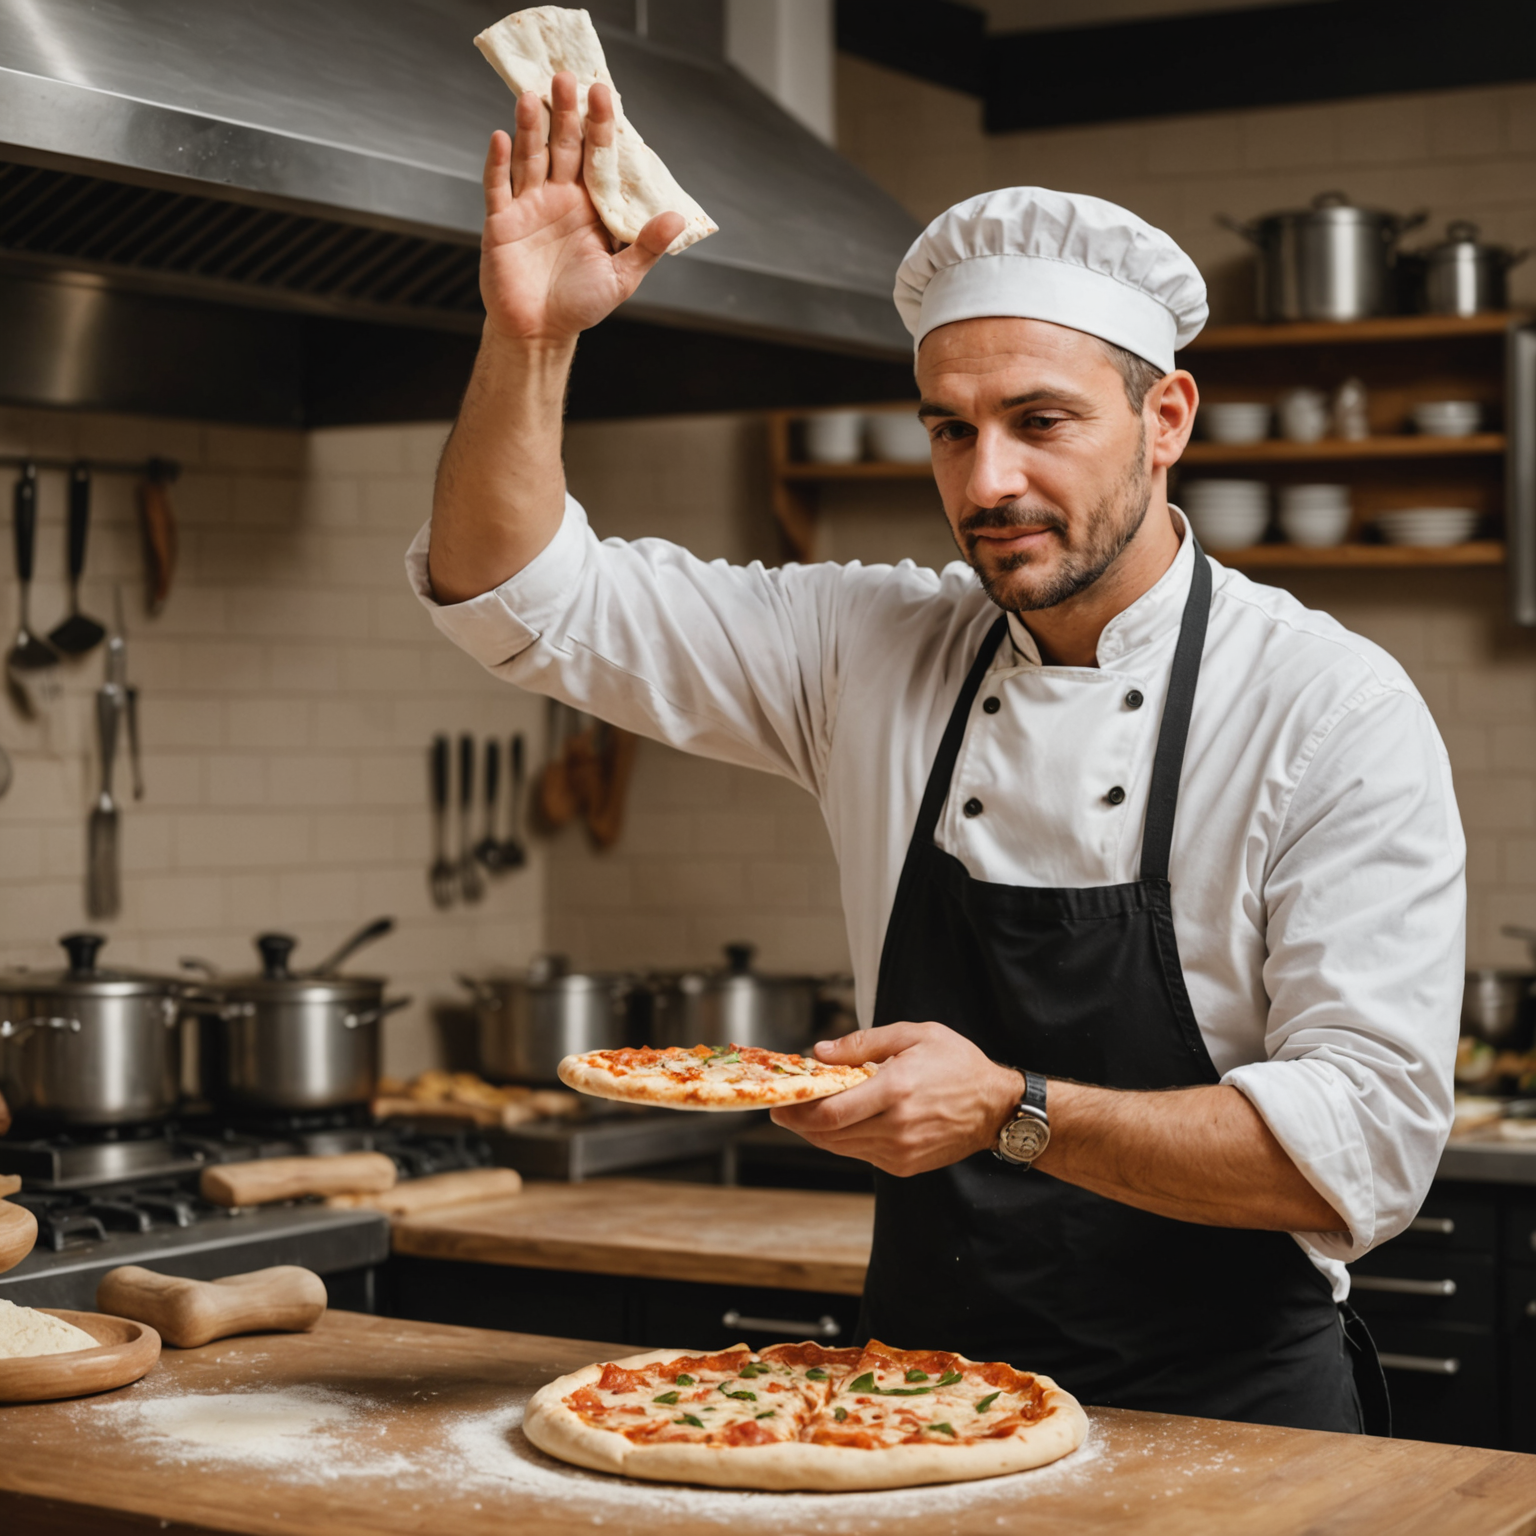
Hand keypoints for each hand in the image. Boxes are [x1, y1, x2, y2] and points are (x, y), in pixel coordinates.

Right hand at [480, 72, 683, 345]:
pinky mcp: (501, 221)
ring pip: (530, 157)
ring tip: (533, 96)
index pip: (598, 157)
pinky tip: (501, 137)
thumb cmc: (580, 304)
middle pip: (563, 146)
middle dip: (565, 114)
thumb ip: (646, 247)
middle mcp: (559, 197)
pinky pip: (497, 187)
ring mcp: (529, 205)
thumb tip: (675, 218)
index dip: (601, 126)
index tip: (604, 94)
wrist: (540, 332)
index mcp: (590, 205)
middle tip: (567, 78)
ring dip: (531, 127)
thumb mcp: (621, 278)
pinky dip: (497, 164)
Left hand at [770, 1022, 1023, 1177]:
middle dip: (798, 1124)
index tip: (779, 1103)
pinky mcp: (905, 1165)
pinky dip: (844, 1141)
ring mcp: (901, 1151)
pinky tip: (839, 1124)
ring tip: (804, 1116)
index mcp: (896, 1090)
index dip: (798, 1111)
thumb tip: (821, 1052)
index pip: (832, 1112)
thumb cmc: (958, 1065)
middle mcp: (896, 1126)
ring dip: (818, 1134)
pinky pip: (862, 1155)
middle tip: (780, 1111)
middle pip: (829, 1135)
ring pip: (842, 1148)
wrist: (997, 1107)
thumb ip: (863, 1043)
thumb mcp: (914, 1035)